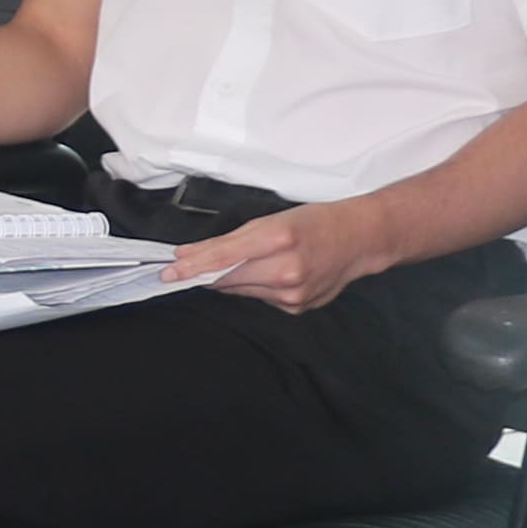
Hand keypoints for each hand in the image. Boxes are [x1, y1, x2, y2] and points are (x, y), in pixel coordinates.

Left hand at [173, 197, 402, 312]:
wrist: (359, 241)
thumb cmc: (315, 223)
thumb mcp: (271, 221)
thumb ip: (227, 241)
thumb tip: (187, 255)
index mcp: (278, 239)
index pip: (223, 258)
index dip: (192, 267)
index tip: (167, 272)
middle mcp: (286, 269)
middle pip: (228, 279)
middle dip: (207, 274)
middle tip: (187, 270)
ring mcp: (292, 293)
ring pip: (242, 291)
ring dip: (233, 280)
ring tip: (252, 263)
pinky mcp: (296, 307)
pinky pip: (261, 299)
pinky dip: (256, 288)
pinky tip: (271, 275)